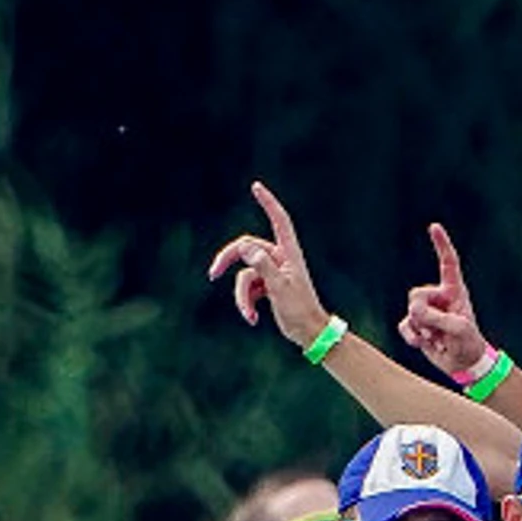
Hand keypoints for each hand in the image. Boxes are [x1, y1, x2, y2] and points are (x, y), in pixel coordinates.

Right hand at [204, 181, 334, 345]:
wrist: (308, 333)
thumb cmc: (300, 310)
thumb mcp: (280, 288)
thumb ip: (263, 266)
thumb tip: (245, 247)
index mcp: (288, 253)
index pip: (278, 220)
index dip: (267, 202)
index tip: (256, 187)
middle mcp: (279, 259)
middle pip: (246, 249)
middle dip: (229, 262)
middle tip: (212, 274)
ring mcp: (271, 272)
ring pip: (244, 275)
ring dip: (242, 297)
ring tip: (249, 316)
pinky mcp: (267, 286)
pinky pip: (247, 289)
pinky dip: (246, 303)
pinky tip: (253, 319)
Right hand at [394, 223, 492, 381]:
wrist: (464, 364)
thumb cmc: (468, 343)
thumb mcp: (459, 329)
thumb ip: (437, 318)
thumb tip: (414, 312)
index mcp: (455, 291)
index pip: (448, 263)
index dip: (441, 244)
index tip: (434, 227)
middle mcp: (439, 297)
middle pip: (416, 294)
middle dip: (422, 314)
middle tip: (435, 331)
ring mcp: (427, 311)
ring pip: (410, 311)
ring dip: (420, 329)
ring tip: (435, 340)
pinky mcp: (418, 326)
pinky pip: (404, 325)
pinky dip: (411, 337)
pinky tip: (423, 344)